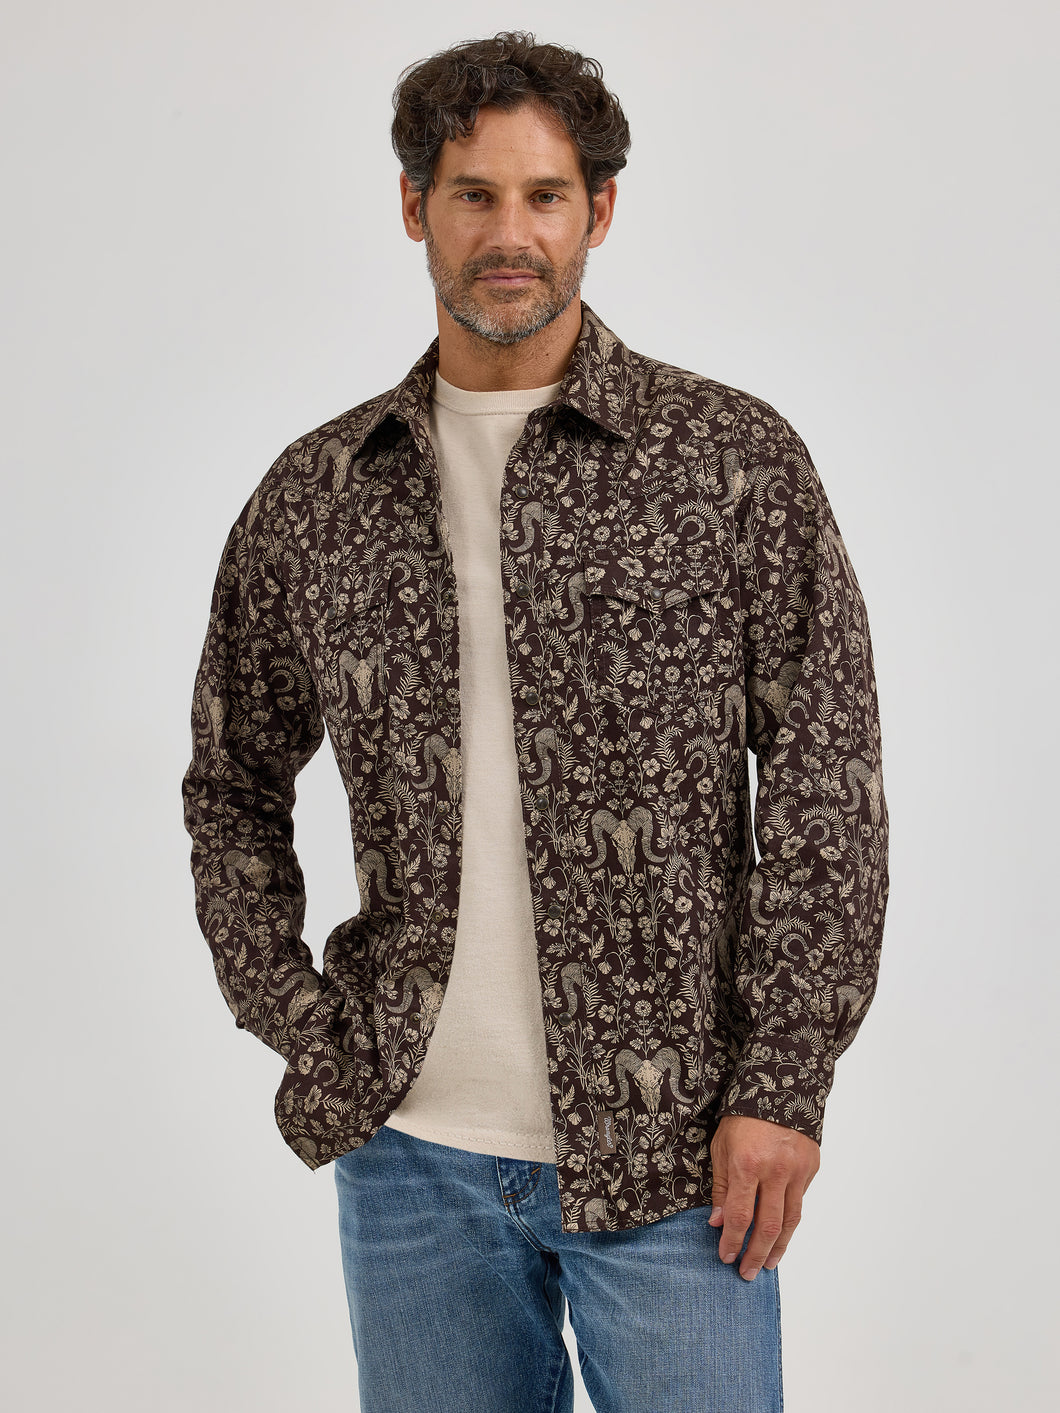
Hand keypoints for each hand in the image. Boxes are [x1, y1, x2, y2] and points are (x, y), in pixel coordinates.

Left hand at [708, 1114, 820, 1280]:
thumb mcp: (721, 1146)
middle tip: (747, 1273)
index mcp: (747, 1164)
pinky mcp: (811, 1168)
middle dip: (756, 1254)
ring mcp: (797, 1171)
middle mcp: (775, 1171)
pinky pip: (799, 1202)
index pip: (740, 1216)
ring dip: (779, 1247)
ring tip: (768, 1264)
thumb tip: (719, 1222)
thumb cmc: (743, 1117)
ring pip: (790, 1221)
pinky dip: (790, 1222)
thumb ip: (722, 1186)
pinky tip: (781, 1235)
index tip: (726, 1256)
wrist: (779, 1086)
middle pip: (768, 1226)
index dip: (733, 1241)